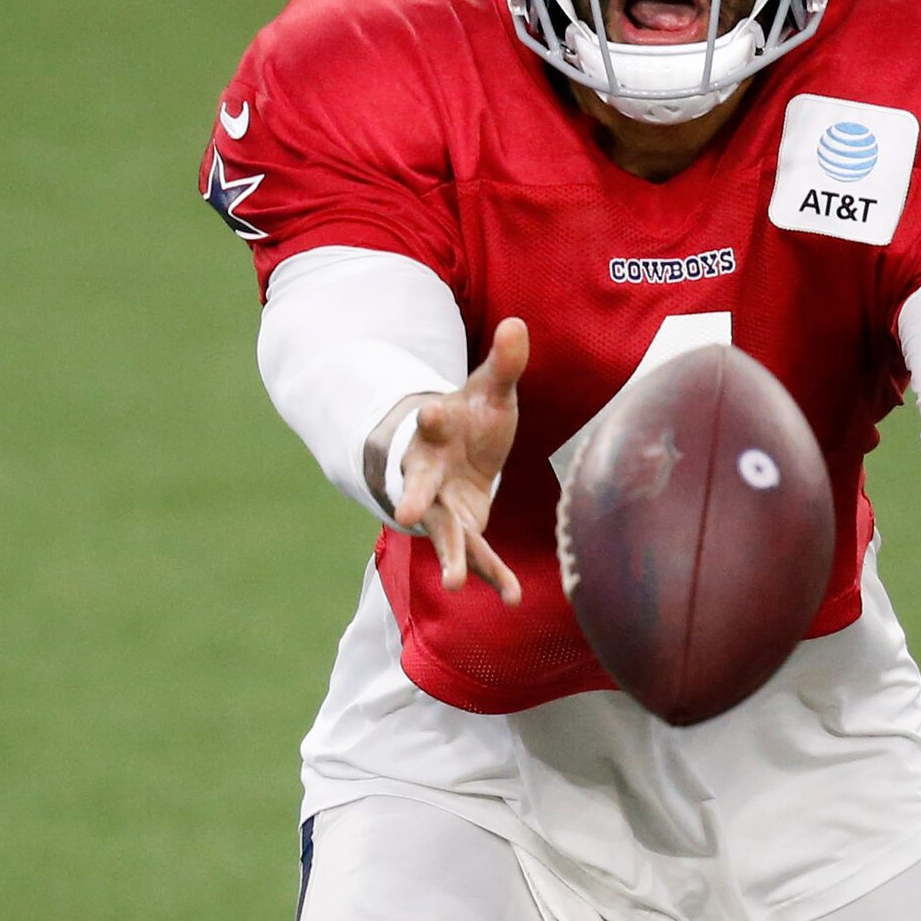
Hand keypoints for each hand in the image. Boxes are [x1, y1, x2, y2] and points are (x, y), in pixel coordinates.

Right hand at [384, 317, 528, 603]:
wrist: (452, 453)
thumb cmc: (470, 418)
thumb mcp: (489, 390)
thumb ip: (504, 364)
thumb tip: (517, 323)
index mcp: (437, 431)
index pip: (433, 423)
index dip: (433, 419)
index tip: (429, 414)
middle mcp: (431, 472)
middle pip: (421, 486)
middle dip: (414, 497)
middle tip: (403, 511)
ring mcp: (442, 504)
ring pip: (444, 532)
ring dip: (449, 557)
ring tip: (452, 584)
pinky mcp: (462, 526)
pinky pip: (477, 554)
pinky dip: (493, 575)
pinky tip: (512, 597)